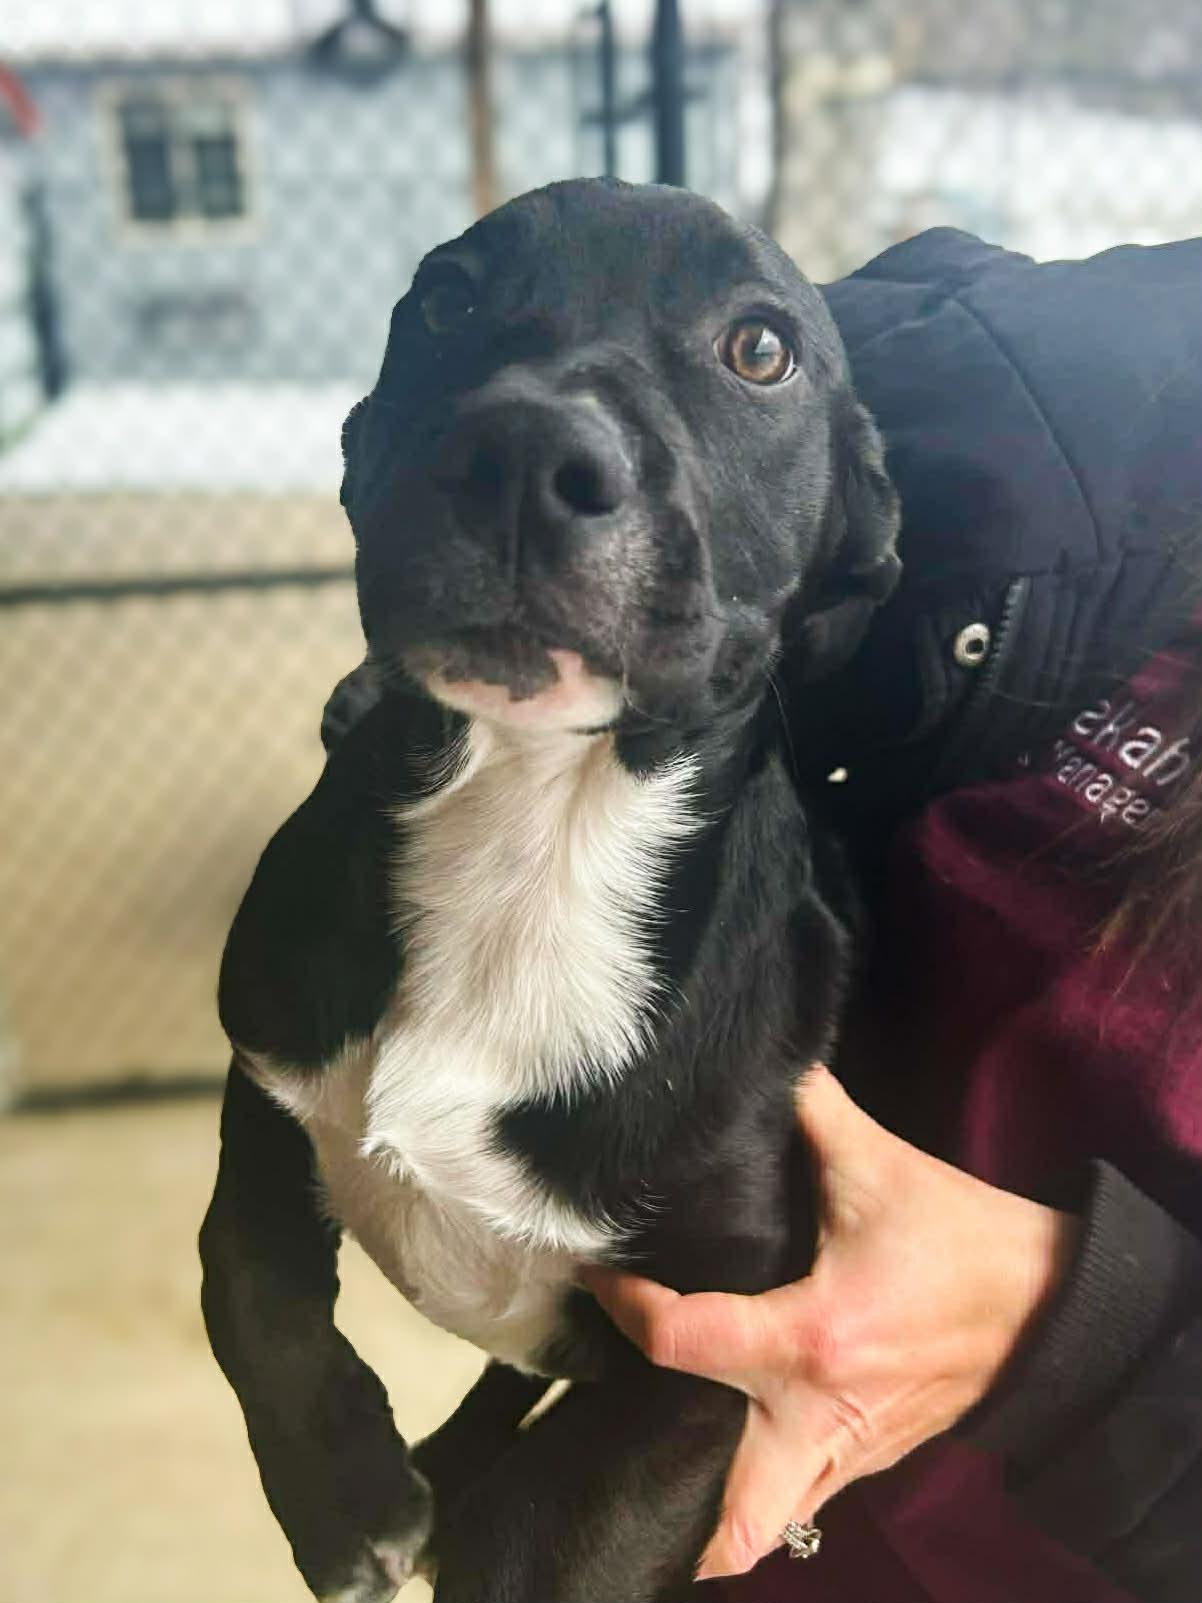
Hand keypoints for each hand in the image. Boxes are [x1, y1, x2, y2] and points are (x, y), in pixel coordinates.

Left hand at [585, 1066, 1078, 1580]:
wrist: (1049, 1303)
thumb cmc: (961, 1236)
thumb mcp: (880, 1163)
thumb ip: (809, 1108)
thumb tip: (760, 1062)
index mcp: (811, 1339)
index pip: (682, 1342)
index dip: (624, 1308)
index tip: (599, 1277)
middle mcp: (819, 1415)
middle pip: (729, 1512)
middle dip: (667, 1503)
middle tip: (609, 1440)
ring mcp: (848, 1452)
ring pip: (763, 1525)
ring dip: (708, 1509)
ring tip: (651, 1455)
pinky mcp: (870, 1459)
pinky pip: (799, 1501)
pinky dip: (753, 1487)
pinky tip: (720, 1442)